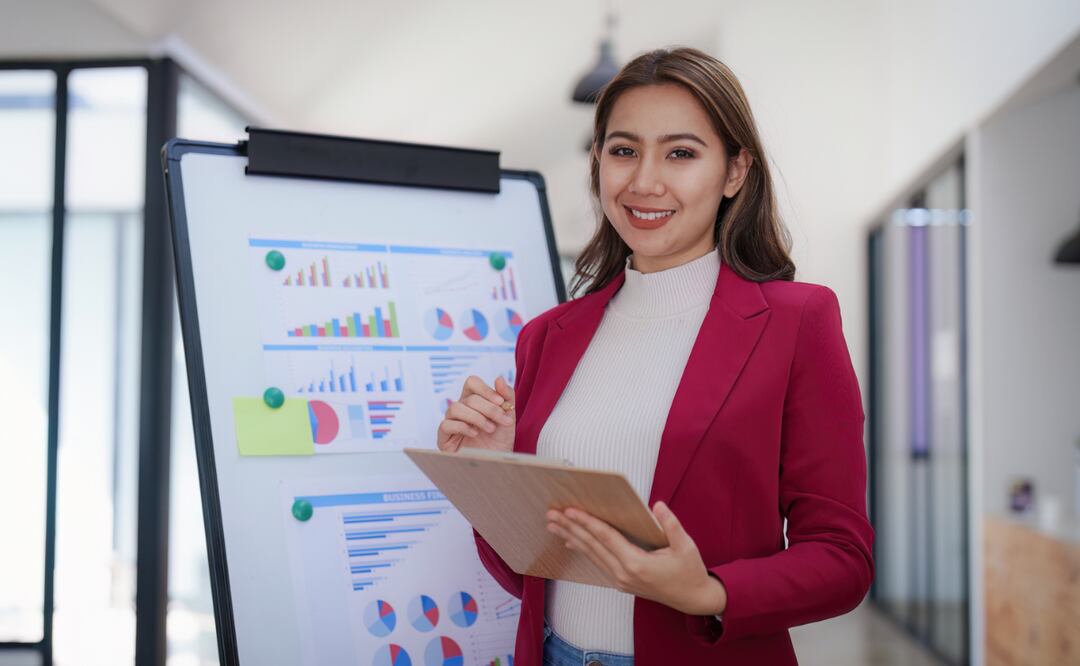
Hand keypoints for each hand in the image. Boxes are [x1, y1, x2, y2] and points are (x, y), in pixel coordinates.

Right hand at [437, 375, 515, 452]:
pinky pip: (446, 424)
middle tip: (502, 421)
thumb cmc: (500, 440)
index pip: (472, 383)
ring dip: (477, 417)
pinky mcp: (444, 437)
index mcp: (474, 400)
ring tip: (490, 429)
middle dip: (489, 409)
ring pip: (455, 407)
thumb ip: (507, 396)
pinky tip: (475, 434)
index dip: (485, 389)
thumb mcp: (509, 416)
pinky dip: (462, 427)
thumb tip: (499, 378)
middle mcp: (461, 408)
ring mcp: (451, 422)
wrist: (497, 462)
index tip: (501, 402)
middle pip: (469, 398)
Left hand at [545, 501, 726, 616]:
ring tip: (553, 525)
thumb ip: (671, 525)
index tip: (570, 510)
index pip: (606, 538)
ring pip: (591, 555)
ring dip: (571, 537)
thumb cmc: (690, 571)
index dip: (587, 522)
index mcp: (637, 564)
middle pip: (592, 546)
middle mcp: (623, 573)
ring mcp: (620, 580)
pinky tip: (571, 541)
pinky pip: (597, 562)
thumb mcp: (686, 547)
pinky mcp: (621, 582)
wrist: (694, 599)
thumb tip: (657, 505)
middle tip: (551, 514)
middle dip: (570, 528)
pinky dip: (583, 549)